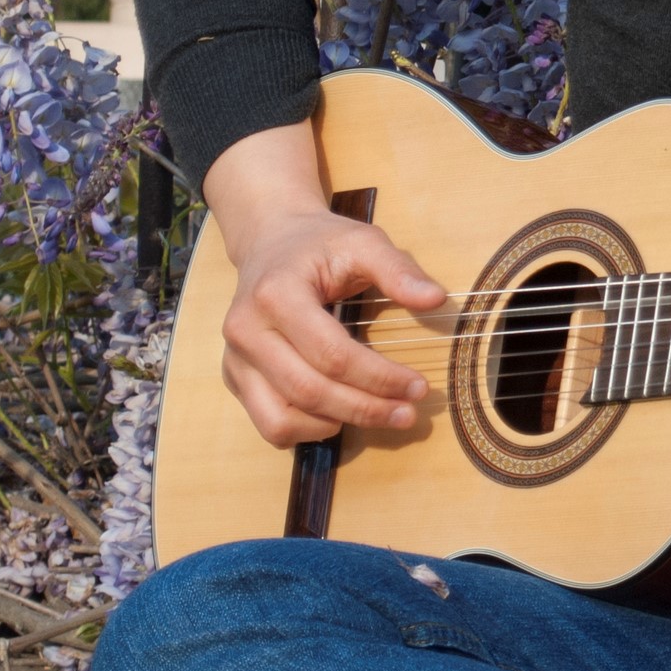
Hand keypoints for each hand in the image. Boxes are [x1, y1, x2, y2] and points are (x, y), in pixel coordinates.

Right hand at [207, 123, 446, 446]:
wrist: (271, 241)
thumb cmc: (321, 244)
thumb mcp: (363, 242)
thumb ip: (398, 270)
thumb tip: (435, 300)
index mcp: (276, 295)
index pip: (332, 354)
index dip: (379, 377)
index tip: (419, 387)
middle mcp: (246, 331)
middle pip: (308, 391)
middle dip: (365, 408)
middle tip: (408, 414)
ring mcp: (235, 359)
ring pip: (281, 419)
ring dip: (336, 425)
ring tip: (379, 415)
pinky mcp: (235, 377)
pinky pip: (269, 423)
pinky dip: (307, 429)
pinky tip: (341, 414)